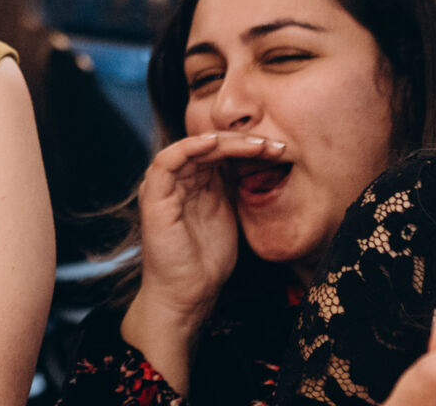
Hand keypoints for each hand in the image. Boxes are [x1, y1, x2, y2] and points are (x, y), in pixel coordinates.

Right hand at [134, 131, 280, 322]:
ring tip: (256, 144)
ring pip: (192, 148)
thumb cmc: (207, 261)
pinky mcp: (154, 196)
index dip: (248, 147)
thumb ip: (233, 187)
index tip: (280, 149)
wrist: (188, 294)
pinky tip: (214, 144)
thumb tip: (258, 162)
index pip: (220, 152)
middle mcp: (178, 180)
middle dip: (243, 142)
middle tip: (274, 144)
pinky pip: (168, 161)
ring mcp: (164, 186)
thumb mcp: (229, 214)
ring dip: (225, 142)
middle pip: (208, 146)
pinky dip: (190, 148)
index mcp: (195, 182)